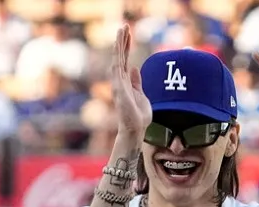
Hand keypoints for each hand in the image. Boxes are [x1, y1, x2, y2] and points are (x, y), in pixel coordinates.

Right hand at [110, 24, 151, 139]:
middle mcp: (120, 80)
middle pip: (121, 56)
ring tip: (121, 30)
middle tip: (125, 26)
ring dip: (119, 44)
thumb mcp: (141, 94)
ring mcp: (118, 84)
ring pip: (118, 59)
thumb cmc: (138, 115)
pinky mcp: (119, 88)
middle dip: (122, 41)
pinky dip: (118, 56)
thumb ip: (136, 81)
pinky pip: (117, 69)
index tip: (128, 33)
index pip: (125, 59)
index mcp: (126, 81)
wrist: (136, 129)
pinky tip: (118, 46)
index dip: (126, 46)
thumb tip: (134, 67)